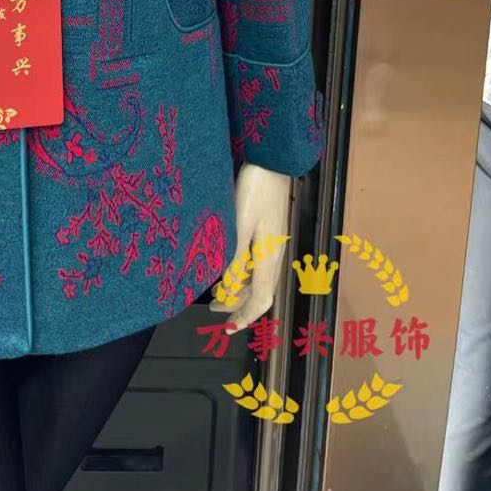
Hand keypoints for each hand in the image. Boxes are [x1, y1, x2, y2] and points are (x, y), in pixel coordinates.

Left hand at [208, 161, 291, 332]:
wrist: (272, 160)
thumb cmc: (255, 190)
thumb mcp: (239, 226)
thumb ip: (234, 259)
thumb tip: (226, 291)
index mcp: (270, 258)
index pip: (261, 300)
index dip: (245, 317)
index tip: (228, 329)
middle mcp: (275, 255)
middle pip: (260, 292)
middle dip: (238, 305)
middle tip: (214, 311)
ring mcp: (274, 243)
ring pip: (258, 277)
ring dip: (239, 288)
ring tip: (217, 292)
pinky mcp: (269, 232)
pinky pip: (258, 263)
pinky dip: (243, 272)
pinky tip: (229, 266)